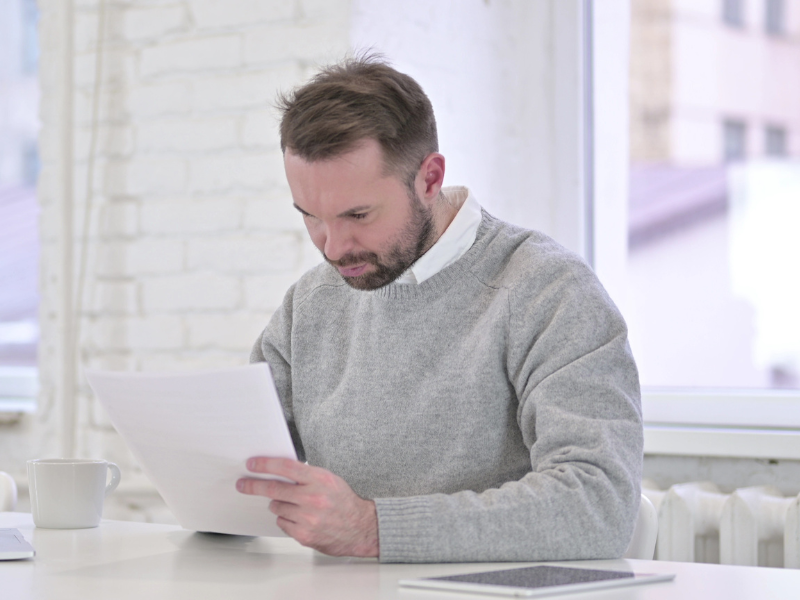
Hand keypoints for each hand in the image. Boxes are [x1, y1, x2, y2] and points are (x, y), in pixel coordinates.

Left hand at [236, 457, 378, 557]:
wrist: (359, 528)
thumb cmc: (343, 502)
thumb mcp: (329, 479)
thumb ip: (306, 475)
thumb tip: (278, 471)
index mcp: (319, 479)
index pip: (286, 467)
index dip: (265, 464)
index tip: (251, 464)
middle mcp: (312, 498)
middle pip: (274, 489)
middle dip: (254, 485)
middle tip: (242, 484)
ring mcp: (307, 518)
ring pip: (276, 507)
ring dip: (279, 504)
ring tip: (294, 505)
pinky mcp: (304, 535)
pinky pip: (282, 523)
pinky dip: (286, 519)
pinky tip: (300, 518)